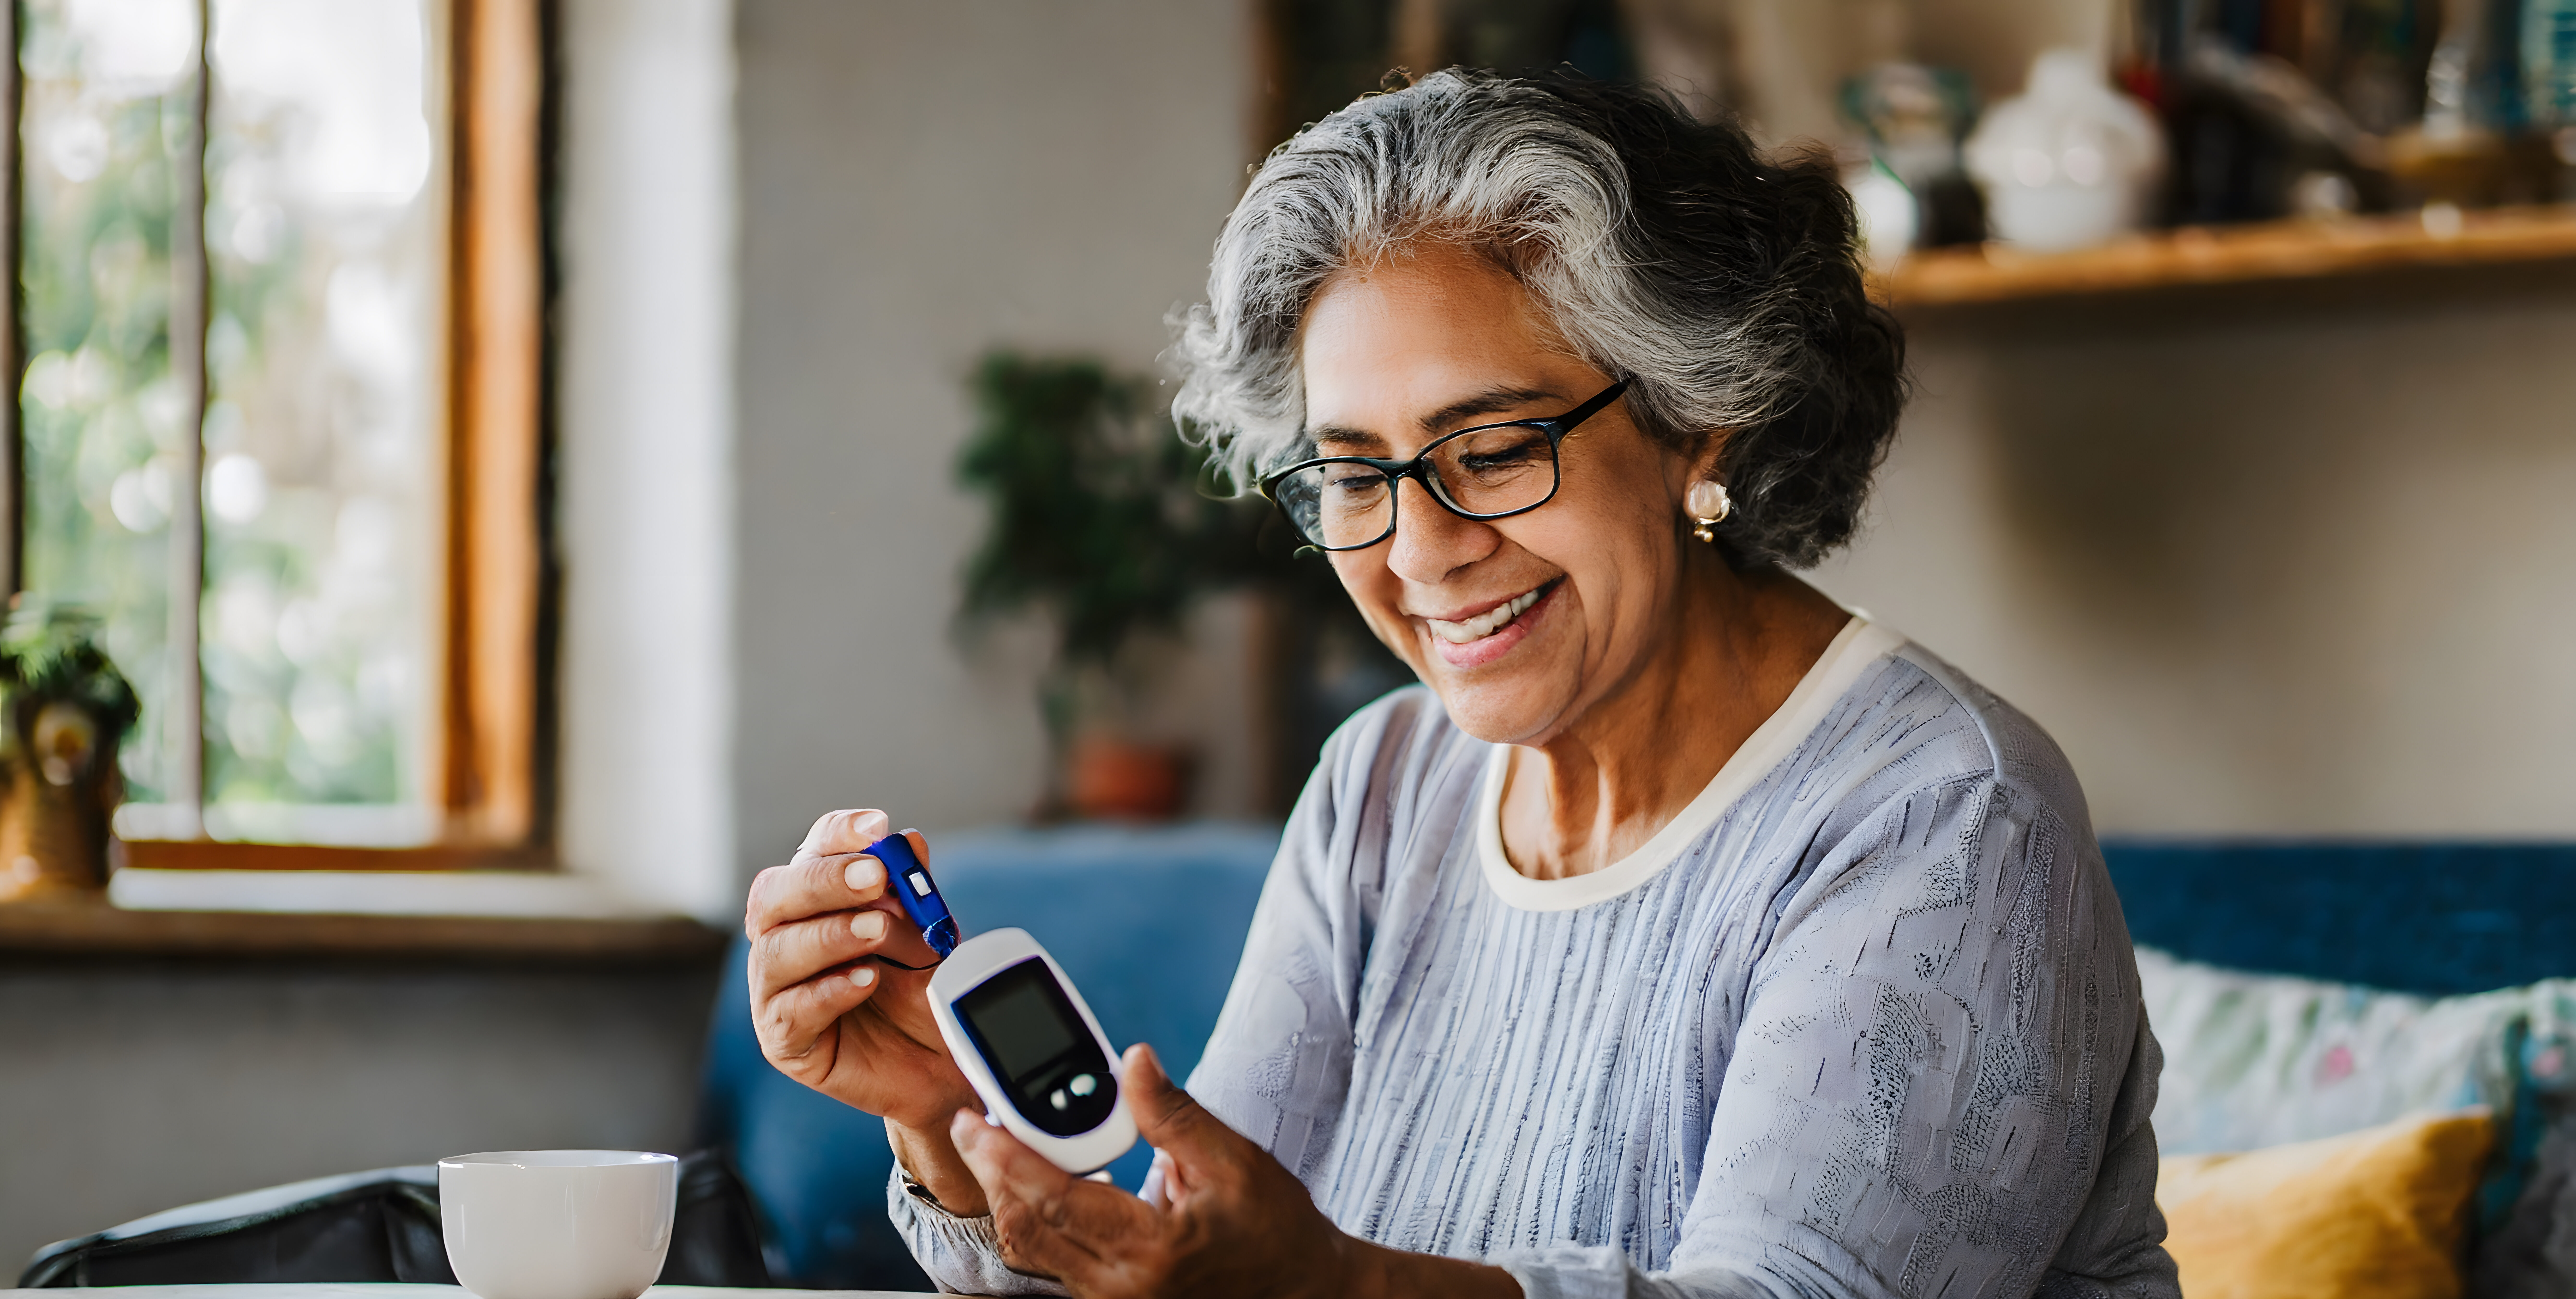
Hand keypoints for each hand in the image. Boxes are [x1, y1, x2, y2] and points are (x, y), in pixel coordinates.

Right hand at [745, 808, 983, 1206]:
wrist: (942, 1064)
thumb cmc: (925, 990)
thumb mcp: (930, 935)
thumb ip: (915, 894)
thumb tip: (910, 841)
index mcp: (817, 900)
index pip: (814, 851)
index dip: (840, 834)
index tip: (878, 825)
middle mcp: (784, 936)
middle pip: (776, 894)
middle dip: (826, 880)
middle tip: (875, 875)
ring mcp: (776, 989)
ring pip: (776, 951)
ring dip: (829, 935)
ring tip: (877, 931)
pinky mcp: (784, 1039)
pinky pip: (791, 1010)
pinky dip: (829, 990)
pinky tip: (866, 980)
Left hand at [952, 1044, 1521, 1298]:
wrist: (1301, 1288)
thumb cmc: (1274, 1228)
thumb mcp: (1235, 1161)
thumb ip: (1175, 1114)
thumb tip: (1133, 1061)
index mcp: (1149, 1249)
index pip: (1055, 1200)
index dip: (1006, 1159)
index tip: (975, 1121)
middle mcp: (1119, 1285)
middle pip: (1026, 1229)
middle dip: (990, 1174)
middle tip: (972, 1125)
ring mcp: (1112, 1298)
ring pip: (1032, 1249)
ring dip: (1007, 1197)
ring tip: (996, 1146)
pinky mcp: (1111, 1297)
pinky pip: (1053, 1260)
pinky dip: (1035, 1217)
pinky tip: (1036, 1180)